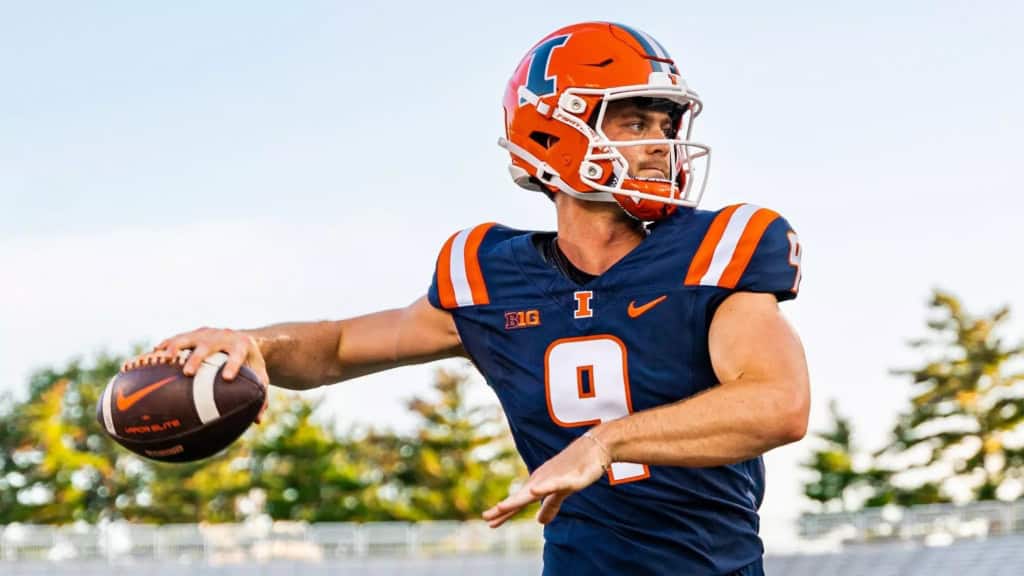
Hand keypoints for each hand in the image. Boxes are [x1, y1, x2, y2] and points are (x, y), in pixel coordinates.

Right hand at [134, 327, 269, 421]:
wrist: (241, 338)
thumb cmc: (249, 364)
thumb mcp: (258, 376)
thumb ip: (260, 396)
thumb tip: (257, 421)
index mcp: (241, 345)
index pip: (237, 354)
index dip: (232, 364)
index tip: (227, 378)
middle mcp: (221, 336)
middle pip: (208, 345)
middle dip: (197, 358)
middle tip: (189, 372)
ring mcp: (204, 334)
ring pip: (187, 338)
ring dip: (174, 348)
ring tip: (162, 360)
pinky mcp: (191, 335)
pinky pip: (173, 341)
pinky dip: (160, 349)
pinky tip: (146, 359)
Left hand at [482, 432, 610, 527]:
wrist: (595, 447)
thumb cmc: (577, 468)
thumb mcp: (562, 491)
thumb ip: (550, 505)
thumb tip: (539, 521)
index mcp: (539, 485)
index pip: (519, 502)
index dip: (505, 513)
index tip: (489, 522)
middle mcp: (542, 480)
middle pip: (521, 498)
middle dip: (504, 509)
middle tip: (486, 518)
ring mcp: (554, 478)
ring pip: (533, 491)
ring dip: (517, 499)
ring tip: (502, 507)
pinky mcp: (569, 477)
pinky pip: (555, 484)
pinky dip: (544, 487)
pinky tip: (534, 491)